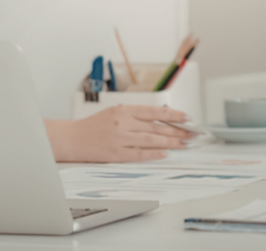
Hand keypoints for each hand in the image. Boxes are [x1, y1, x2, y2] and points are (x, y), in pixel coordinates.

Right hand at [45, 105, 192, 162]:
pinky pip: (139, 154)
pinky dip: (153, 154)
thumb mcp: (115, 112)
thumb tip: (162, 120)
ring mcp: (120, 139)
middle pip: (156, 127)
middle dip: (177, 131)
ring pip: (151, 140)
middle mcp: (123, 123)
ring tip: (184, 144)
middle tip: (192, 134)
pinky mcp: (116, 154)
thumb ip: (136, 115)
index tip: (188, 118)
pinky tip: (165, 153)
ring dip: (170, 143)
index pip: (155, 112)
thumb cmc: (95, 125)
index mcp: (124, 110)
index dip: (174, 115)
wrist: (73, 138)